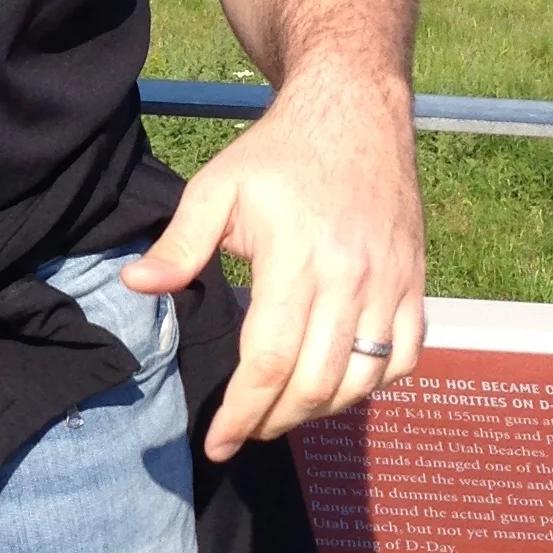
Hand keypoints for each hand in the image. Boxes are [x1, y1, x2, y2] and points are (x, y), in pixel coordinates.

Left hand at [123, 60, 425, 460]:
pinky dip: (373, 384)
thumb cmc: (280, 152)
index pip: (270, 360)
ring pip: (363, 379)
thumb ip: (179, 244)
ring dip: (321, 410)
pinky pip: (404, 357)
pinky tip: (339, 384)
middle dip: (275, 421)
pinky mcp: (415, 283)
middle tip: (244, 431)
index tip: (219, 441)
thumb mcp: (217, 187)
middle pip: (316, 383)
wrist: (355, 110)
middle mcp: (352, 278)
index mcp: (297, 258)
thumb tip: (137, 288)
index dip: (242, 412)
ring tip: (283, 412)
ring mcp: (391, 283)